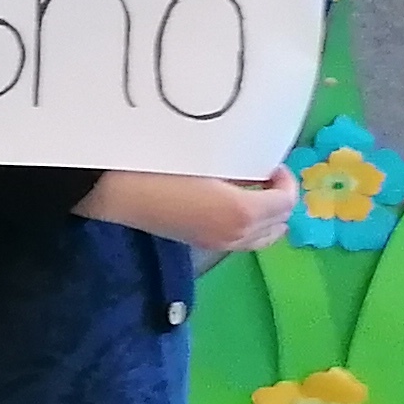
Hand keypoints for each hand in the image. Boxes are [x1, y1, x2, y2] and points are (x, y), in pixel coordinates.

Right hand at [85, 167, 297, 256]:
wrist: (117, 191)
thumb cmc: (160, 167)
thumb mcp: (206, 160)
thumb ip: (240, 169)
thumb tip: (258, 172)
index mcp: (242, 211)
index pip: (285, 202)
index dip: (286, 182)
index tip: (273, 164)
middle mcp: (236, 234)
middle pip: (279, 224)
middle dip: (280, 201)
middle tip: (267, 178)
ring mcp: (219, 243)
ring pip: (263, 238)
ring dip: (267, 217)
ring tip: (254, 193)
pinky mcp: (202, 244)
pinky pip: (243, 241)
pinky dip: (250, 227)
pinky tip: (232, 206)